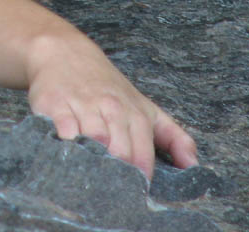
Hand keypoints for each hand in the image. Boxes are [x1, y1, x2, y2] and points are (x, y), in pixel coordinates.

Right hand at [26, 33, 197, 180]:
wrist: (66, 53)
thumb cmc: (109, 87)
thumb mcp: (146, 107)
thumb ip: (174, 137)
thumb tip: (194, 166)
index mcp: (135, 114)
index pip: (141, 157)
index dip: (138, 180)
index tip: (132, 196)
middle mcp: (111, 109)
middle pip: (118, 152)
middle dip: (116, 176)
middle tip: (109, 194)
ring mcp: (83, 105)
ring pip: (93, 142)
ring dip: (94, 163)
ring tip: (91, 181)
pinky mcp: (54, 103)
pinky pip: (62, 129)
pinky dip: (65, 145)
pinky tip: (67, 157)